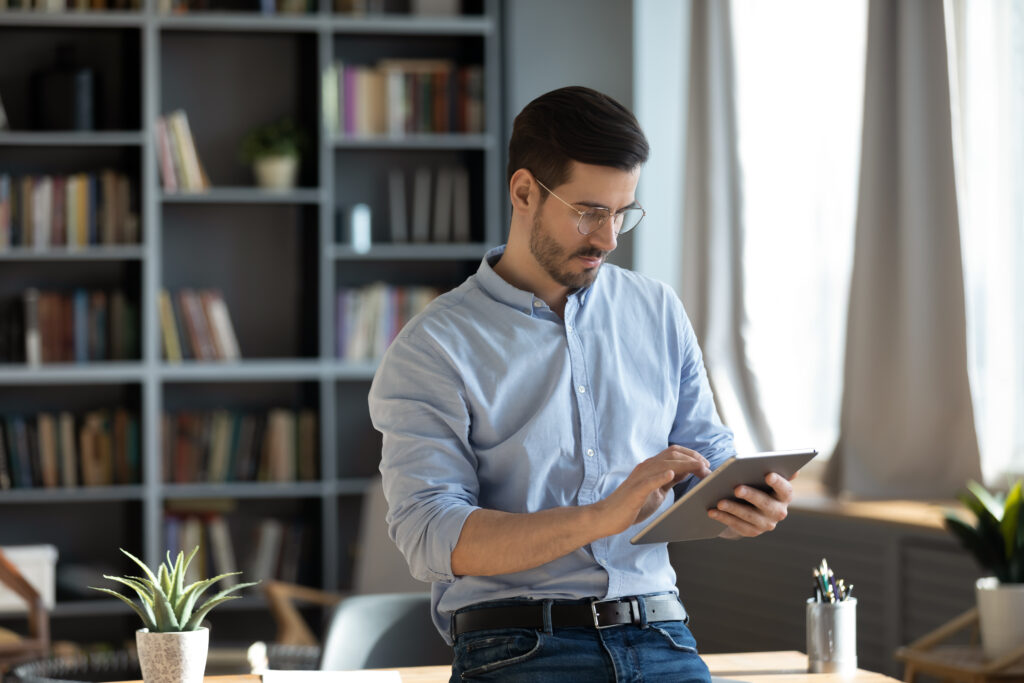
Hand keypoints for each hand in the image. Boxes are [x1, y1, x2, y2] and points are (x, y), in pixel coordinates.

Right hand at [592, 446, 711, 536]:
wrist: (608, 516)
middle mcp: (645, 468)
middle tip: (707, 468)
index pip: (674, 453)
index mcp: (651, 468)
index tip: (706, 464)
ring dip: (685, 465)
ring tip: (699, 469)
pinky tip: (671, 474)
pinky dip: (660, 476)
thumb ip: (667, 481)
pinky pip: (649, 480)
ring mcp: (639, 478)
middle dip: (693, 459)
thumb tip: (684, 472)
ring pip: (664, 464)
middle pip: (672, 454)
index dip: (692, 456)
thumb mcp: (656, 491)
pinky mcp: (635, 491)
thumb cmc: (632, 505)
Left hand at [712, 472, 792, 538]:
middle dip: (751, 495)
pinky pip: (737, 525)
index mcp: (784, 496)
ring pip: (749, 516)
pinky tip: (712, 511)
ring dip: (733, 508)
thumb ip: (771, 469)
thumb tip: (791, 470)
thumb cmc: (756, 484)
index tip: (768, 474)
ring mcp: (766, 524)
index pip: (785, 489)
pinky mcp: (752, 531)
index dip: (778, 483)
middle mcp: (779, 512)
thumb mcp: (762, 477)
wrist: (749, 506)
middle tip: (737, 489)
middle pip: (766, 504)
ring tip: (719, 502)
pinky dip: (724, 517)